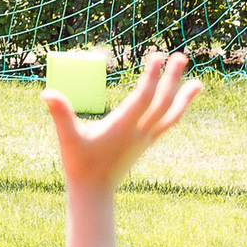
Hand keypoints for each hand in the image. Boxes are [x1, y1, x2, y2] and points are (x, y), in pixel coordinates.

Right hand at [41, 50, 199, 193]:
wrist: (95, 191)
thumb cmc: (79, 164)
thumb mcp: (67, 138)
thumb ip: (60, 114)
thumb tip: (46, 93)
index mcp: (123, 127)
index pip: (143, 98)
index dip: (151, 76)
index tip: (157, 55)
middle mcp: (139, 133)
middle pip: (162, 102)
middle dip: (172, 79)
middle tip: (181, 56)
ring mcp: (145, 139)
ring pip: (171, 115)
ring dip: (184, 97)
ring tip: (199, 83)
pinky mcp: (145, 143)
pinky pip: (167, 123)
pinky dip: (177, 110)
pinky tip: (181, 102)